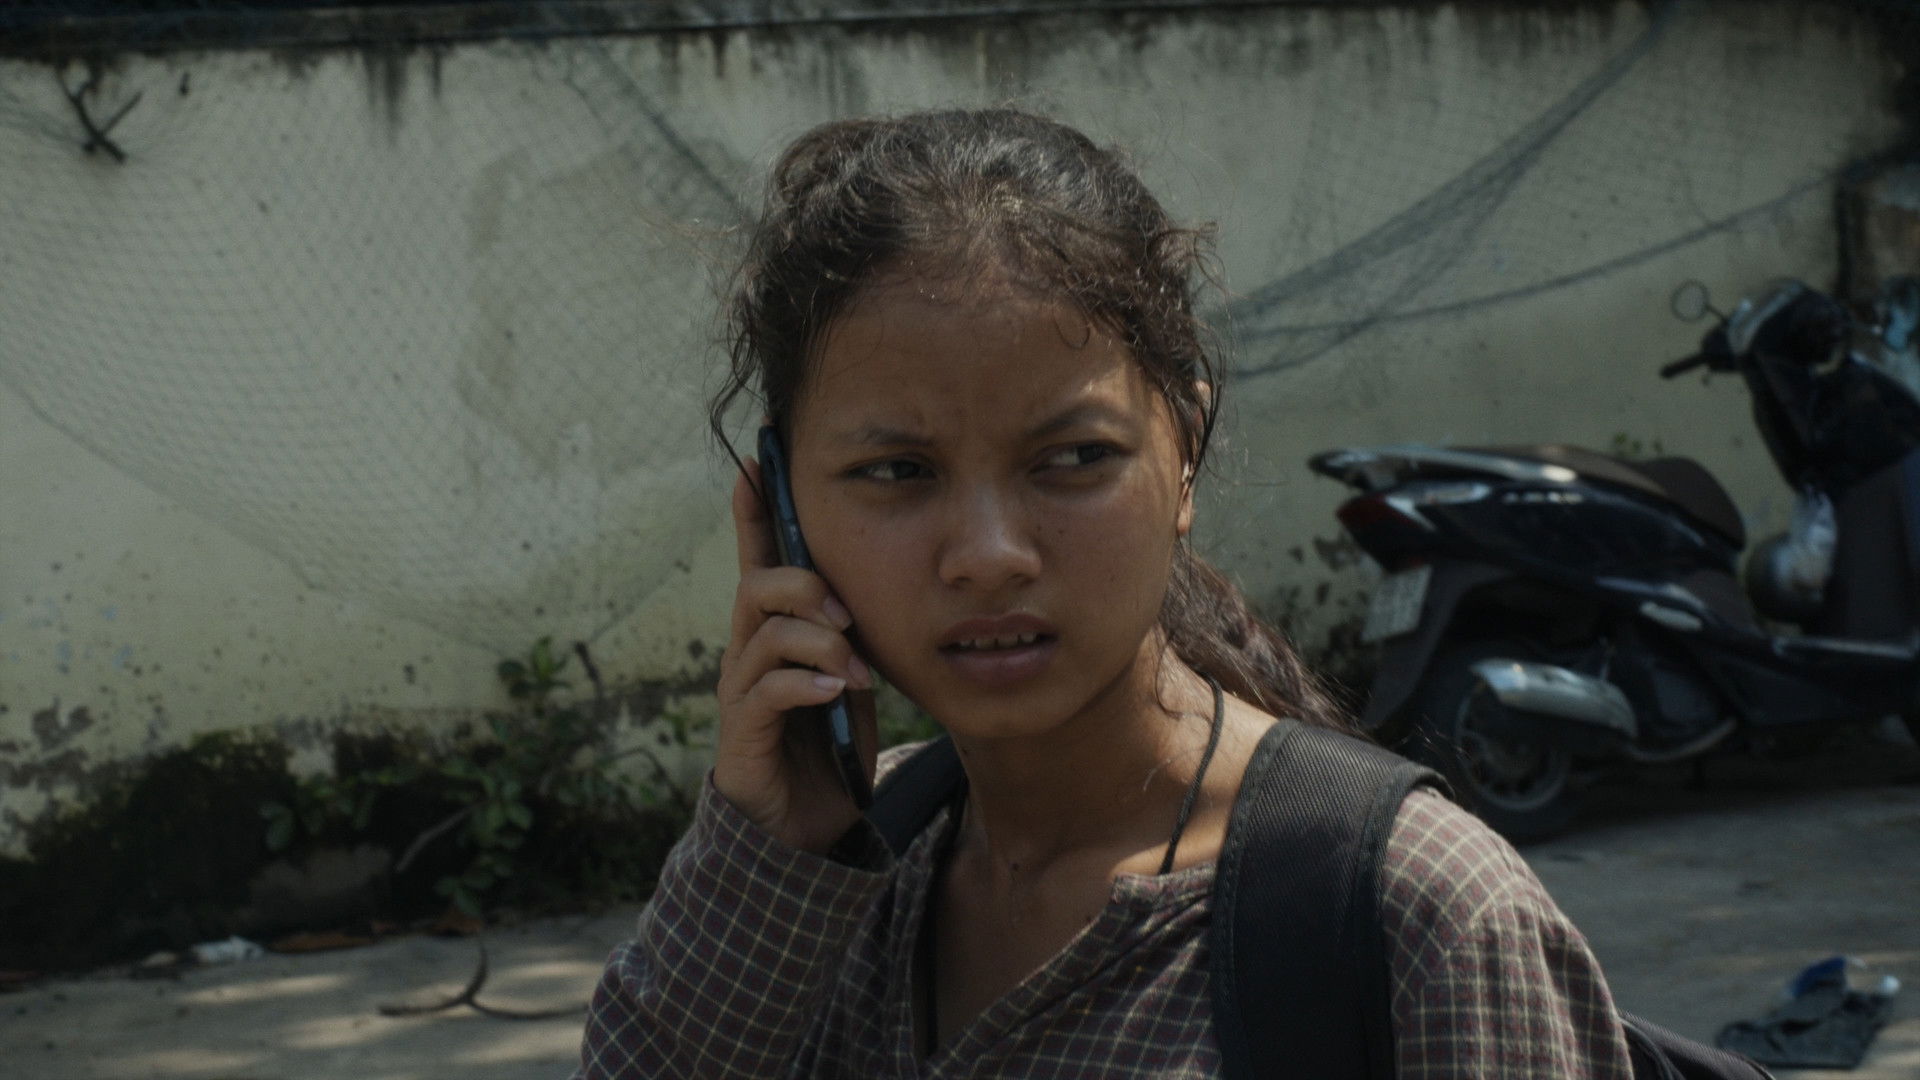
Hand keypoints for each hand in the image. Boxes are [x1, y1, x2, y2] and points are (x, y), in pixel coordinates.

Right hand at [713, 459, 878, 853]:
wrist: (804, 827)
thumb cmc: (827, 742)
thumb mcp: (850, 674)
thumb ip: (854, 631)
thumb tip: (878, 584)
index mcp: (774, 632)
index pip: (757, 559)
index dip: (753, 510)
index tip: (754, 459)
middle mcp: (747, 654)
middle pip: (756, 588)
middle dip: (802, 586)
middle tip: (845, 614)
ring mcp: (740, 695)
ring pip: (763, 635)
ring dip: (816, 642)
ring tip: (851, 668)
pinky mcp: (743, 737)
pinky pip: (765, 692)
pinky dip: (805, 684)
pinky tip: (834, 693)